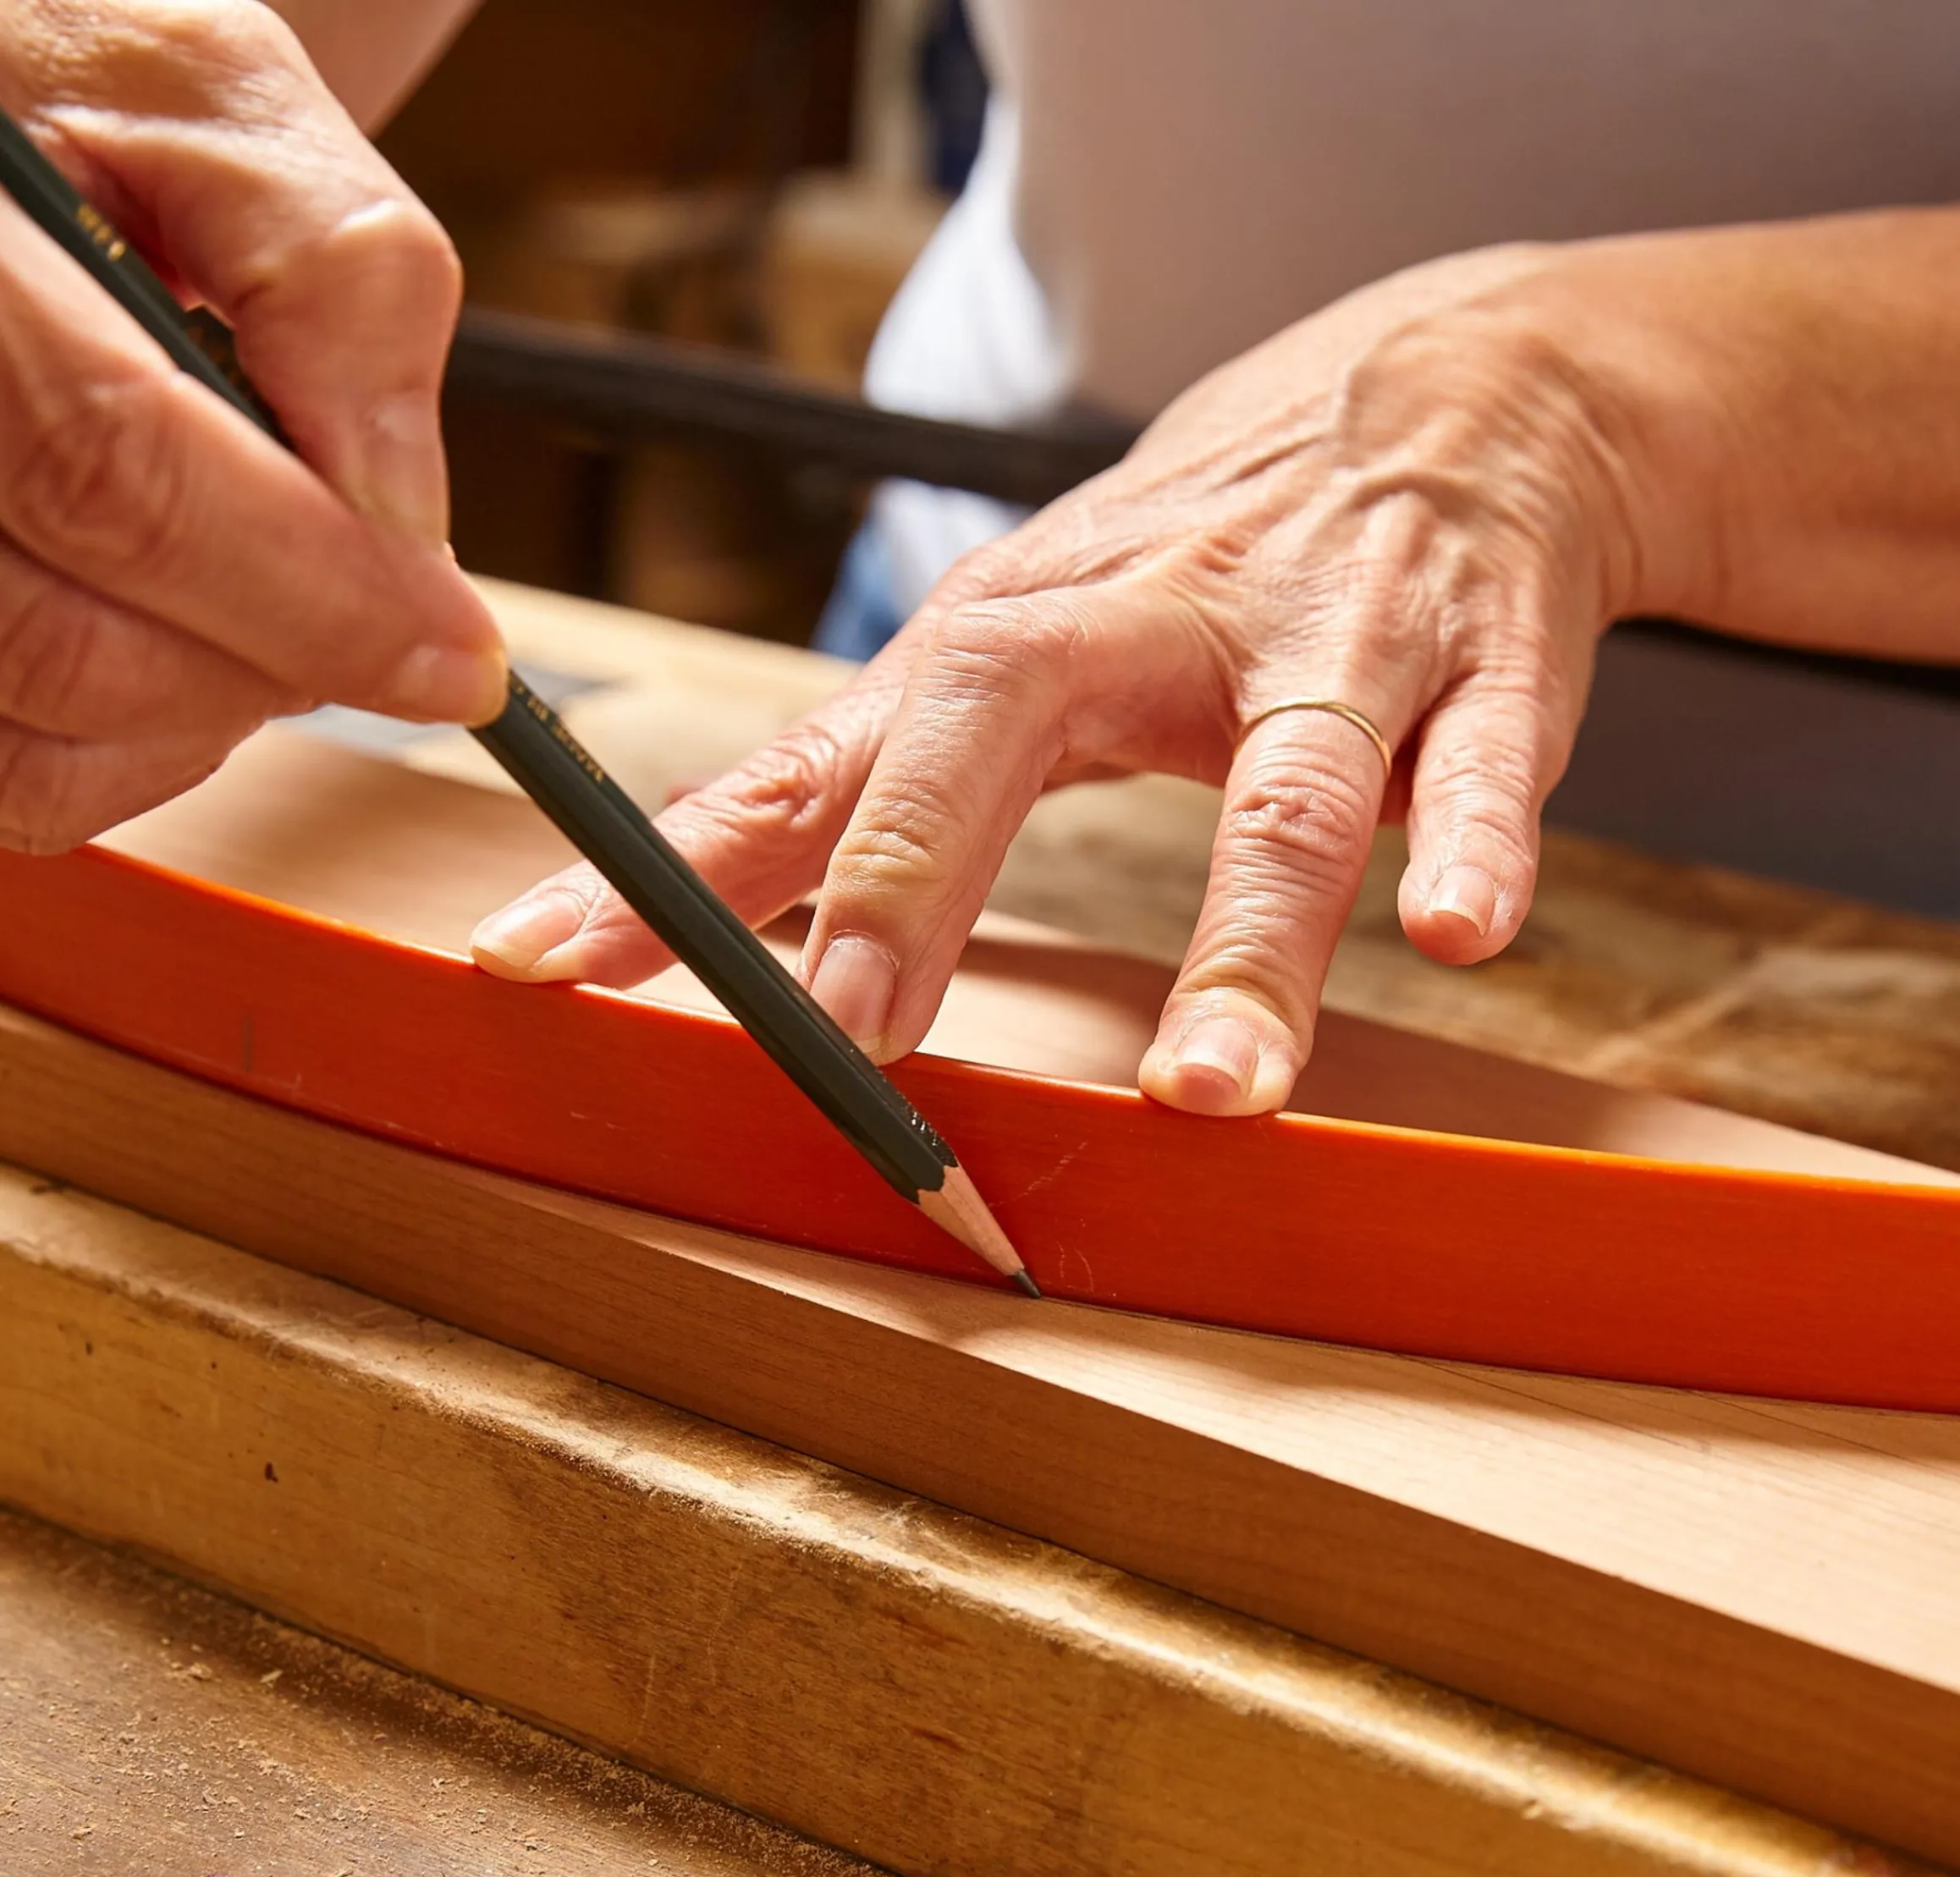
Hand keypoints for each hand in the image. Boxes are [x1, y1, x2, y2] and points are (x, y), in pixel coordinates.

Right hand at [0, 0, 502, 854]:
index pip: (116, 474)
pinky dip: (121, 753)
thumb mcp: (222, 105)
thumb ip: (341, 288)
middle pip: (67, 646)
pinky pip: (5, 776)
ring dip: (199, 717)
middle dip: (271, 663)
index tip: (458, 656)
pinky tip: (173, 645)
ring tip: (261, 601)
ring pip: (30, 744)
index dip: (314, 595)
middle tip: (368, 616)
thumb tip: (404, 524)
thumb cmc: (68, 96)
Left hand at [473, 244, 1656, 1113]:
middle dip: (919, 874)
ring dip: (1242, 939)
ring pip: (1279, 788)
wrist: (1445, 391)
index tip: (542, 963)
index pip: (817, 756)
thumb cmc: (1185, 565)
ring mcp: (1318, 640)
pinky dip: (1478, 838)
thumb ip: (853, 785)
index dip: (682, 865)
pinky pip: (1484, 754)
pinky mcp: (1476, 662)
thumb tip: (660, 908)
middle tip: (856, 1031)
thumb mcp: (1003, 649)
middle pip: (1004, 725)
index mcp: (1005, 638)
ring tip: (1209, 1087)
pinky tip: (1465, 929)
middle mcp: (1142, 627)